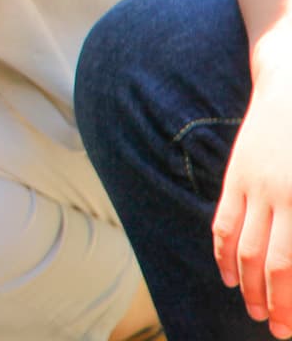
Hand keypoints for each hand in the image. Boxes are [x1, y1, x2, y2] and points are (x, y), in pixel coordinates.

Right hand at [215, 69, 291, 335]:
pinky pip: (225, 222)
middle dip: (272, 303)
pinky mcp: (237, 176)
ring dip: (247, 284)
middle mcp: (278, 196)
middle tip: (275, 330)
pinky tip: (230, 274)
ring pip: (244, 247)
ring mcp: (252, 186)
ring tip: (253, 310)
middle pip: (269, 264)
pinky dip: (224, 252)